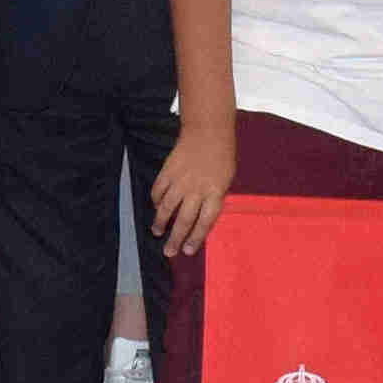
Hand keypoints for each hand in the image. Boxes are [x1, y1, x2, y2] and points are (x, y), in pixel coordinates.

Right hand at [151, 116, 237, 257]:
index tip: (188, 250)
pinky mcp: (167, 171)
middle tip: (169, 252)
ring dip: (160, 222)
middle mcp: (196, 190)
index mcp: (215, 193)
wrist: (208, 131)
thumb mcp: (226, 180)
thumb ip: (214, 199)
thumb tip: (203, 217)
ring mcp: (180, 181)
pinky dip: (155, 201)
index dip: (196, 238)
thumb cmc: (222, 156)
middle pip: (184, 220)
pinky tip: (156, 207)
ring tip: (157, 232)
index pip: (204, 222)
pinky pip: (158, 191)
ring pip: (166, 208)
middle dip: (175, 239)